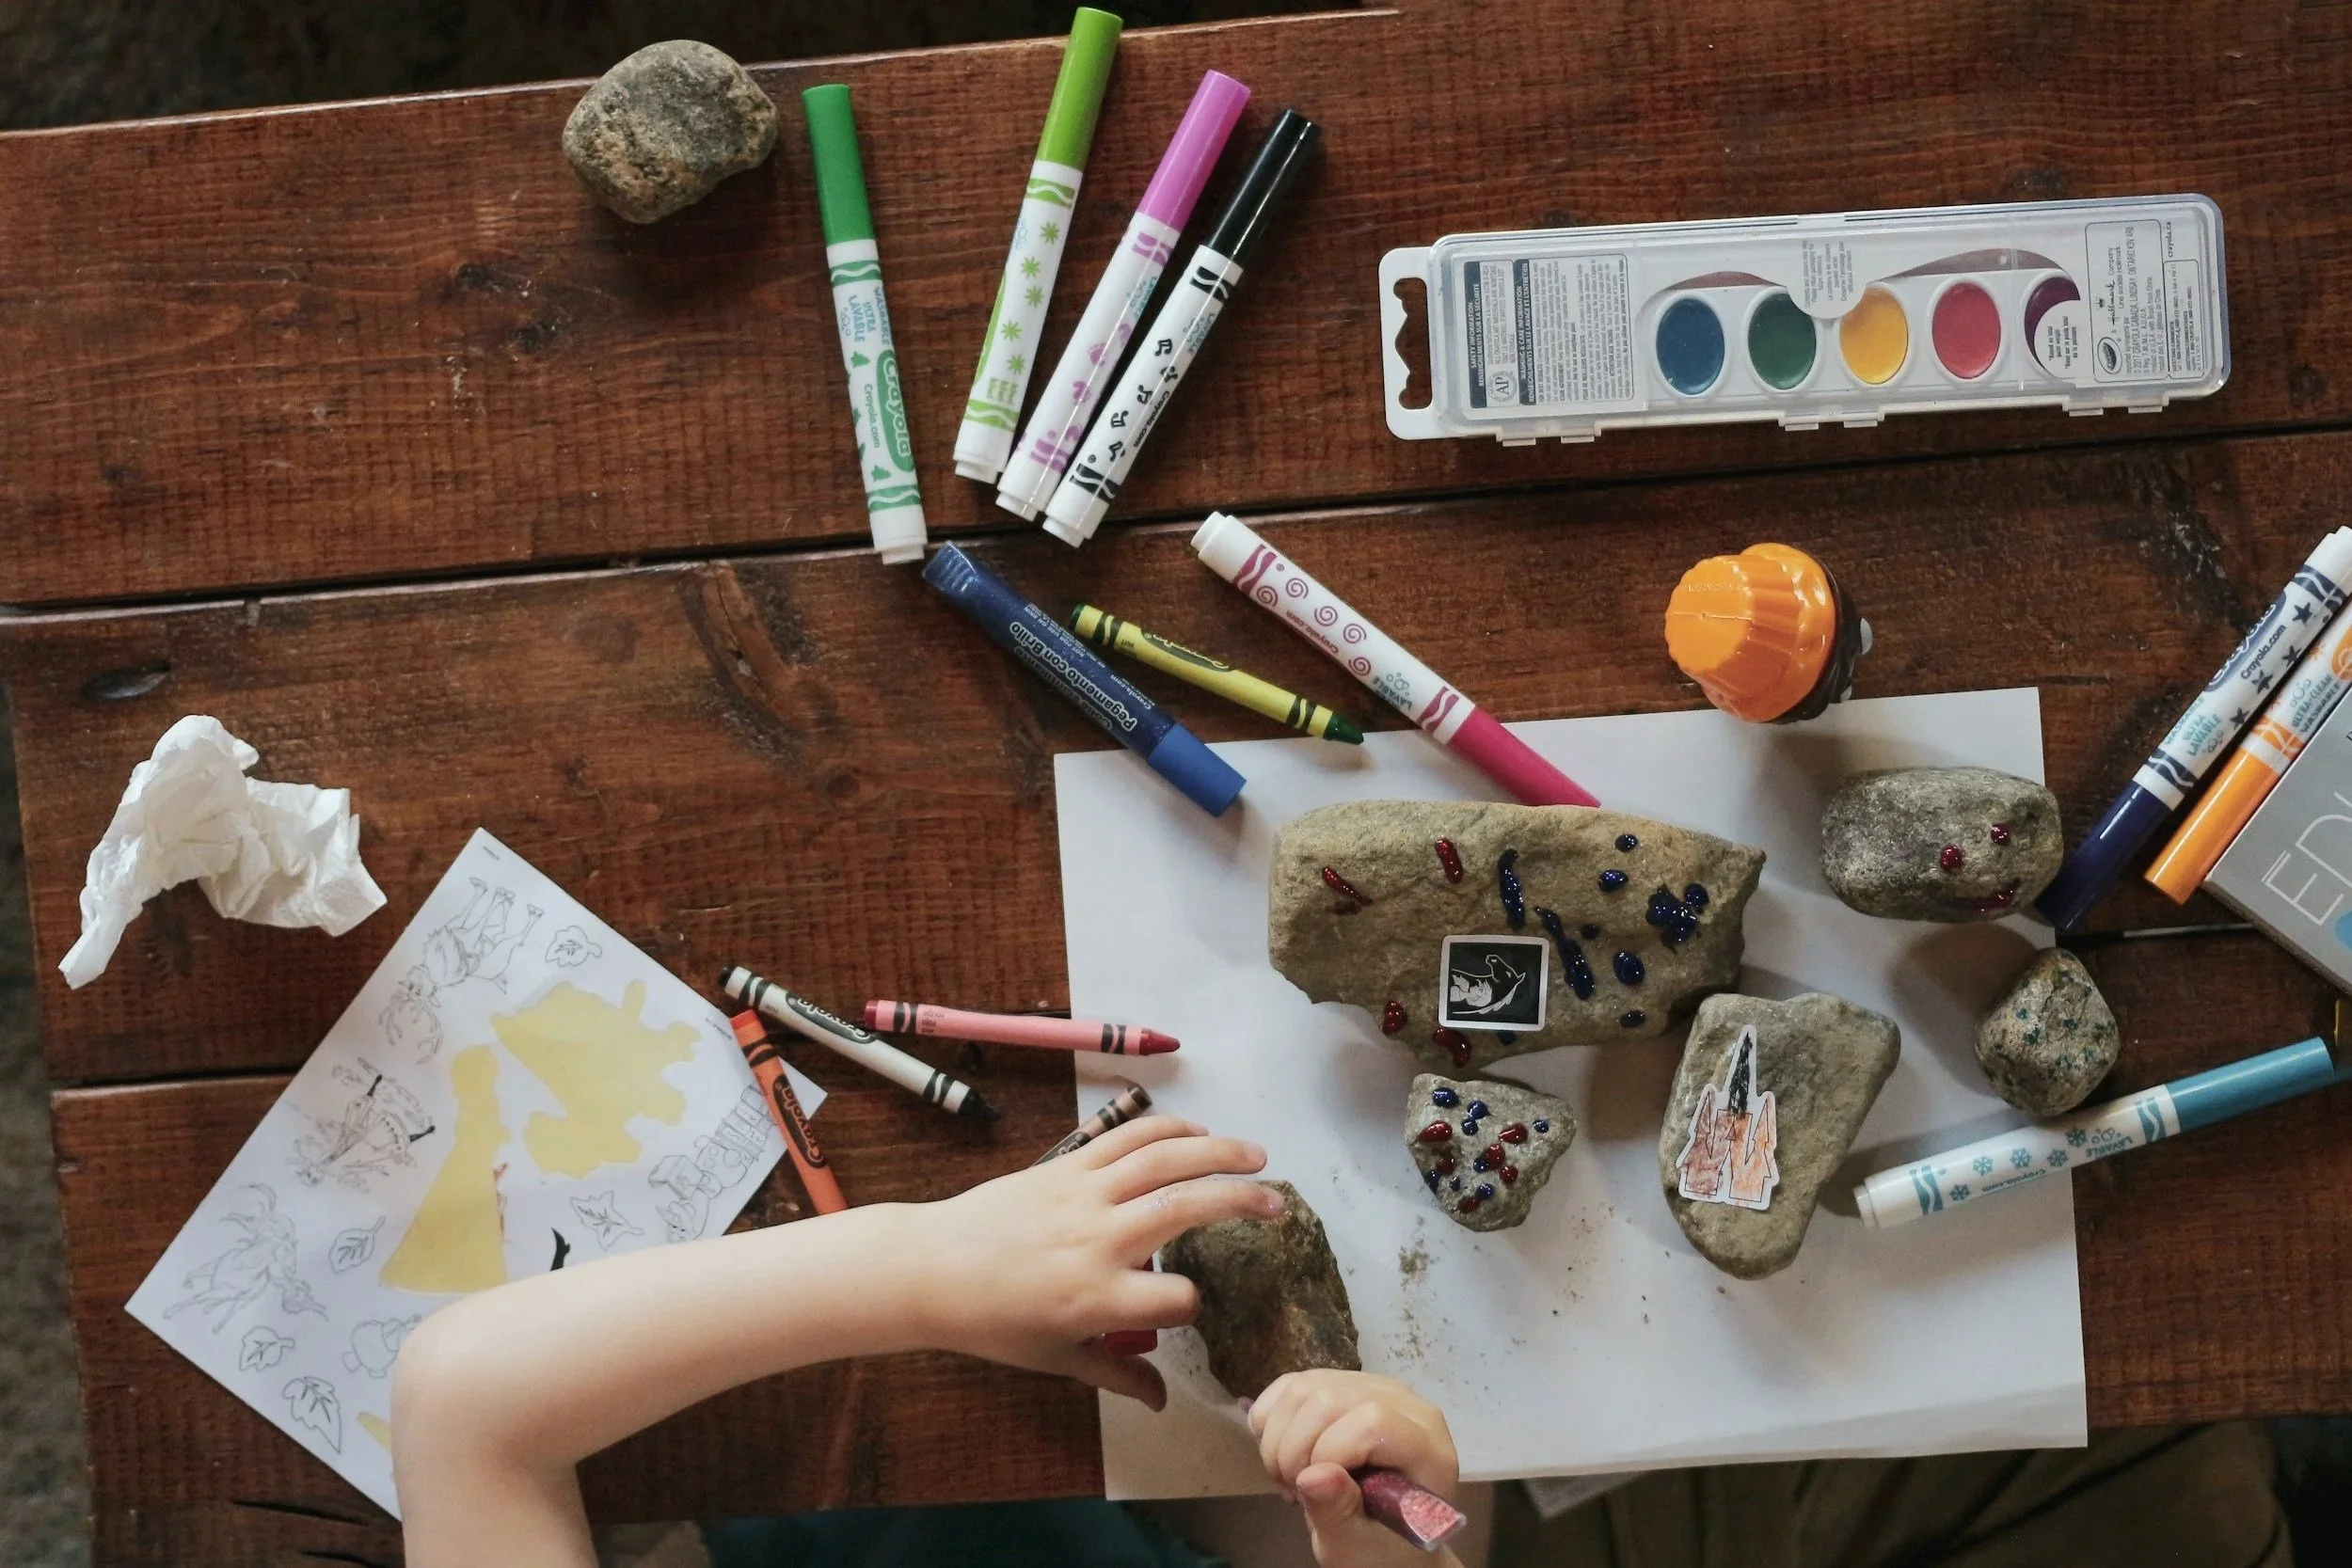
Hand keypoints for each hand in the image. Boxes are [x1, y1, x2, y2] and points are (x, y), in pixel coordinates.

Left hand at [907, 1115, 1275, 1409]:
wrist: (933, 1268)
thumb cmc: (996, 1323)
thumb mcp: (1058, 1359)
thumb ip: (1118, 1375)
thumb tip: (1165, 1402)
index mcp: (1099, 1299)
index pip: (1176, 1299)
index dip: (1194, 1305)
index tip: (1191, 1306)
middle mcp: (1099, 1241)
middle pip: (1186, 1209)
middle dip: (1240, 1202)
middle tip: (1278, 1204)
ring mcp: (1084, 1195)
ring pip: (1163, 1160)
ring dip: (1217, 1151)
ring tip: (1258, 1155)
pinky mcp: (1068, 1166)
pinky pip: (1126, 1138)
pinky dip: (1167, 1128)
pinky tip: (1199, 1132)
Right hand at [1249, 1370, 1461, 1567]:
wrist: (1381, 1535)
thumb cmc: (1380, 1547)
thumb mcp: (1358, 1546)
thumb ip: (1338, 1512)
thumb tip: (1313, 1475)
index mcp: (1426, 1446)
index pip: (1373, 1421)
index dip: (1330, 1451)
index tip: (1311, 1492)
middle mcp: (1406, 1403)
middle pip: (1329, 1398)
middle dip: (1293, 1449)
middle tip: (1293, 1490)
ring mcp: (1373, 1386)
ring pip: (1304, 1387)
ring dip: (1278, 1437)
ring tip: (1290, 1477)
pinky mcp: (1342, 1382)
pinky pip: (1291, 1384)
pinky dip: (1271, 1419)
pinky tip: (1283, 1453)